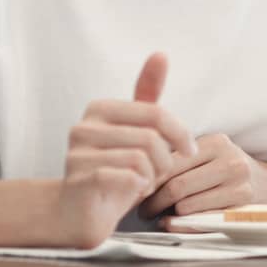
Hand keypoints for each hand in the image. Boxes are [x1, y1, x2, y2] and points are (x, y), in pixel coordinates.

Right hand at [53, 52, 196, 248]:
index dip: (180, 133)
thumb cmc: (114, 169)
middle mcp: (83, 127)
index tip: (190, 150)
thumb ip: (147, 95)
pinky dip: (138, 187)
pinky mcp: (78, 180)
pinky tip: (132, 191)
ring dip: (152, 177)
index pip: (155, 113)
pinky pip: (127, 177)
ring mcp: (76, 154)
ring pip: (141, 159)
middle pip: (150, 138)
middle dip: (165, 161)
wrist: (80, 212)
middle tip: (160, 174)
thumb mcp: (135, 130)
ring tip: (144, 183)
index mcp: (99, 108)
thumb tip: (160, 54)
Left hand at [141, 134, 266, 218]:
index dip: (149, 180)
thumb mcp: (210, 154)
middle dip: (153, 202)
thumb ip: (181, 159)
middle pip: (176, 186)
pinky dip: (182, 224)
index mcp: (216, 142)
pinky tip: (174, 222)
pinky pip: (201, 220)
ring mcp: (239, 184)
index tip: (138, 191)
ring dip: (167, 215)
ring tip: (159, 215)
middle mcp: (230, 160)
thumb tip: (139, 174)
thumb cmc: (229, 172)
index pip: (171, 162)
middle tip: (142, 210)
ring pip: (187, 205)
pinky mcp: (242, 207)